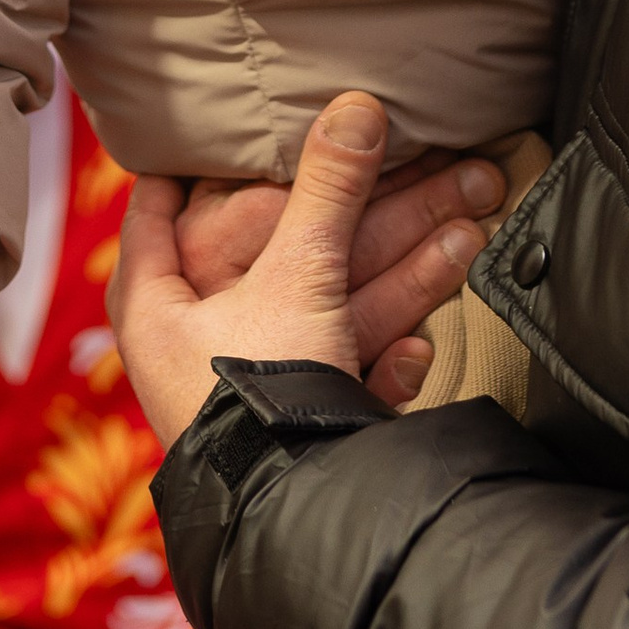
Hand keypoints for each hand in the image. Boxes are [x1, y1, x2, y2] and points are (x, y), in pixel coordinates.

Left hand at [114, 93, 490, 451]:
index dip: (183, 168)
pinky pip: (349, 372)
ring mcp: (254, 389)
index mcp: (158, 304)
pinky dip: (390, 353)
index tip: (207, 132)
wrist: (303, 522)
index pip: (157, 214)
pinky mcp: (303, 429)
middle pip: (284, 253)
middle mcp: (197, 347)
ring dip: (404, 267)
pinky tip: (421, 344)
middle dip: (368, 211)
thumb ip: (329, 189)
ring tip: (471, 221)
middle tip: (426, 167)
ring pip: (332, 307)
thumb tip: (356, 106)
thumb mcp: (298, 273)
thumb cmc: (261, 394)